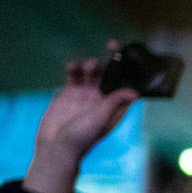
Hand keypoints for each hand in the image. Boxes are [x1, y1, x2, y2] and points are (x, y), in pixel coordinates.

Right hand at [24, 46, 138, 192]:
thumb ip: (115, 102)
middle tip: (113, 45)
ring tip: (89, 65)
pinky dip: (74, 69)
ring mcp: (85, 96)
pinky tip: (73, 66)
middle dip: (112, 61)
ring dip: (92, 65)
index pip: (126, 85)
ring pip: (92, 73)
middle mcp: (102, 100)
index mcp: (115, 107)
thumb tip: (135, 92)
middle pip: (110, 76)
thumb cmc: (82, 137)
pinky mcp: (68, 93)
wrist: (55, 147)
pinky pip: (74, 76)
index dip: (130, 71)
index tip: (132, 56)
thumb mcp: (101, 117)